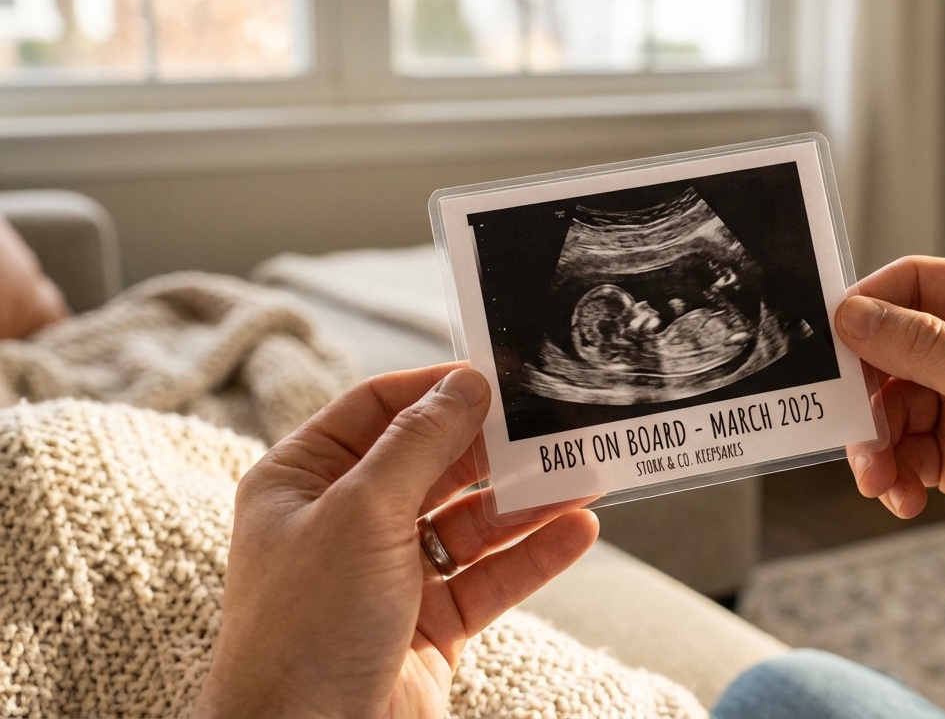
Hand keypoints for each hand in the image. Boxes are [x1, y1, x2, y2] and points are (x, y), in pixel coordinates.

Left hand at [195, 364, 598, 717]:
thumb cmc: (306, 628)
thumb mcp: (361, 514)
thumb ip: (419, 445)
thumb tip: (464, 385)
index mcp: (302, 481)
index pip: (376, 409)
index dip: (435, 389)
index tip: (497, 375)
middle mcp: (344, 522)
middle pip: (433, 463)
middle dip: (493, 447)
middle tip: (553, 422)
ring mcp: (389, 574)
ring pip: (470, 522)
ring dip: (525, 501)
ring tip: (583, 474)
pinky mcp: (430, 623)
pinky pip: (489, 576)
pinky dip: (532, 555)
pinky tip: (577, 530)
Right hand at [835, 256, 944, 602]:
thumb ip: (926, 348)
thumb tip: (856, 317)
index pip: (920, 285)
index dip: (872, 306)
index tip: (833, 339)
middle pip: (893, 350)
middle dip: (867, 391)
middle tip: (853, 423)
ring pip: (890, 408)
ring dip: (875, 443)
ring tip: (879, 477)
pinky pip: (902, 454)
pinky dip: (893, 476)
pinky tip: (904, 498)